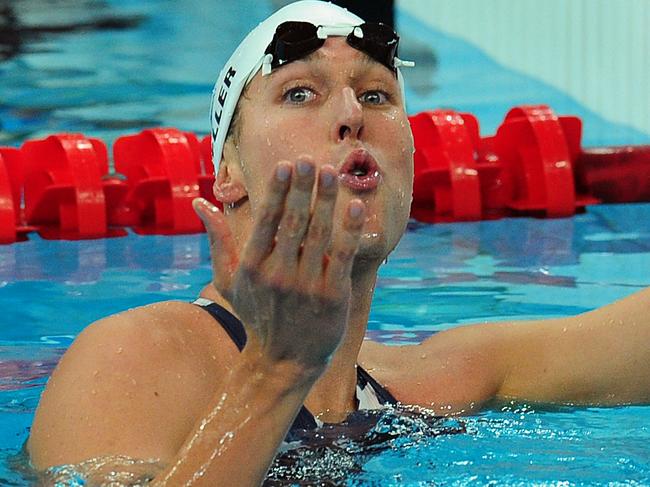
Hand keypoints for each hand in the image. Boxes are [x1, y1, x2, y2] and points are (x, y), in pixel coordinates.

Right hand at [193, 158, 365, 369]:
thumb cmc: (257, 314)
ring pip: (318, 235)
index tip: (285, 164)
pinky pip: (342, 256)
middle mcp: (278, 274)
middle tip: (310, 159)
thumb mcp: (230, 280)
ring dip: (325, 201)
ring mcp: (306, 285)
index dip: (277, 190)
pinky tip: (355, 207)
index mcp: (253, 266)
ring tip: (330, 172)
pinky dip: (350, 231)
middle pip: (293, 222)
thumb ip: (218, 240)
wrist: (284, 361)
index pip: (266, 220)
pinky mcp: (332, 296)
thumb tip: (201, 204)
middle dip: (302, 188)